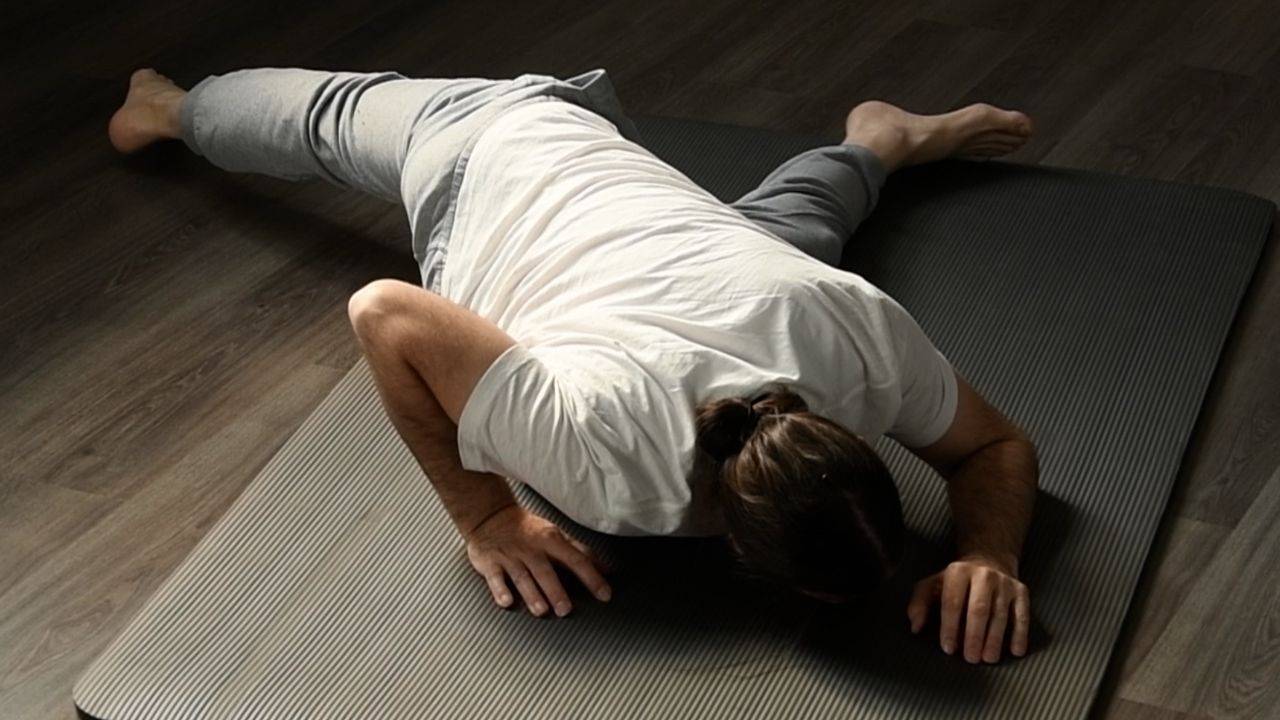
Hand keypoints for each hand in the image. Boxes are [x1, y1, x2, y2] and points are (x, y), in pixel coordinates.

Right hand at [465, 503, 612, 616]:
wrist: (490, 515)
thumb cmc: (529, 530)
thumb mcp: (556, 535)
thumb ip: (581, 552)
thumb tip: (607, 569)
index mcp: (551, 540)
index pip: (575, 559)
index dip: (591, 577)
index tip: (604, 594)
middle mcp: (531, 549)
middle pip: (545, 571)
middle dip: (555, 590)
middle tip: (565, 609)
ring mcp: (510, 556)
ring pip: (522, 576)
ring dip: (531, 593)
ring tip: (541, 610)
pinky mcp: (490, 563)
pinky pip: (495, 577)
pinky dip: (499, 590)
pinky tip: (506, 602)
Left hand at [906, 554, 1029, 662]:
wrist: (988, 560)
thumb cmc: (956, 582)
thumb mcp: (933, 585)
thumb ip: (919, 603)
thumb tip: (915, 626)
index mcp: (958, 571)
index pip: (952, 602)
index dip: (950, 627)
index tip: (948, 648)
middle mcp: (983, 574)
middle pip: (979, 609)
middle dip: (974, 636)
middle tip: (970, 658)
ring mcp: (1004, 583)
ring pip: (1000, 615)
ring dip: (994, 639)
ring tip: (988, 658)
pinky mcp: (1021, 591)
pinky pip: (1022, 615)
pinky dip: (1020, 634)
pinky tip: (1015, 651)